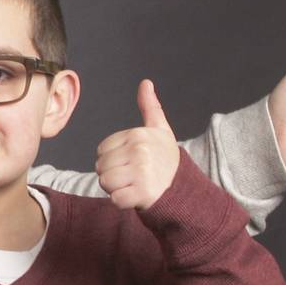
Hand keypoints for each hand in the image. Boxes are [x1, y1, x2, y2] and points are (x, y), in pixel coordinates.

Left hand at [97, 79, 181, 210]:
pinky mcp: (142, 194)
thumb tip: (146, 82)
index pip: (102, 150)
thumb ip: (150, 107)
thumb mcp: (160, 129)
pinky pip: (115, 199)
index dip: (113, 159)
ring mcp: (142, 173)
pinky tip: (137, 196)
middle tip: (133, 175)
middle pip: (101, 167)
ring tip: (134, 184)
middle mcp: (139, 151)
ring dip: (116, 188)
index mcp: (138, 135)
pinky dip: (123, 202)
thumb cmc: (166, 158)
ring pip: (105, 183)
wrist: (184, 187)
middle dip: (113, 174)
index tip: (132, 161)